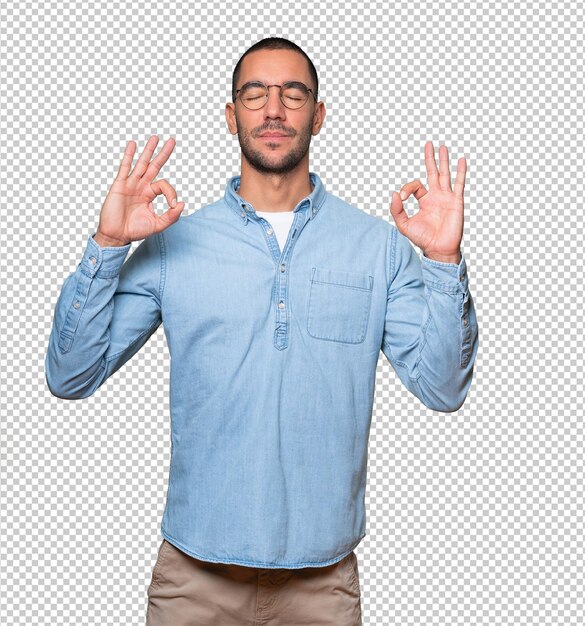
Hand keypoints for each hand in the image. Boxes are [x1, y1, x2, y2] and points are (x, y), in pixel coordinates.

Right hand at [95, 135, 185, 245]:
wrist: (117, 235)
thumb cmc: (135, 230)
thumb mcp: (158, 225)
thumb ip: (171, 216)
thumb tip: (182, 204)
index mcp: (150, 195)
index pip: (164, 185)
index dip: (171, 192)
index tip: (172, 204)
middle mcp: (141, 187)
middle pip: (154, 166)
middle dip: (163, 154)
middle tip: (172, 140)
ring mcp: (130, 184)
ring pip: (141, 164)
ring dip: (149, 150)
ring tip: (155, 137)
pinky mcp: (119, 185)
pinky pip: (125, 167)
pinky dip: (129, 156)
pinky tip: (133, 144)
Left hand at [390, 141, 465, 263]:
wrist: (438, 249)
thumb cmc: (422, 239)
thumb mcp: (404, 224)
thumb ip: (397, 209)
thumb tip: (394, 193)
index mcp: (424, 200)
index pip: (416, 185)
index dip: (407, 188)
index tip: (402, 197)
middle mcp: (436, 196)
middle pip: (433, 173)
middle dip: (430, 158)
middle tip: (429, 144)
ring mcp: (447, 197)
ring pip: (445, 174)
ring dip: (444, 160)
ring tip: (442, 147)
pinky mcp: (456, 201)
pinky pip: (459, 183)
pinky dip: (460, 172)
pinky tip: (461, 160)